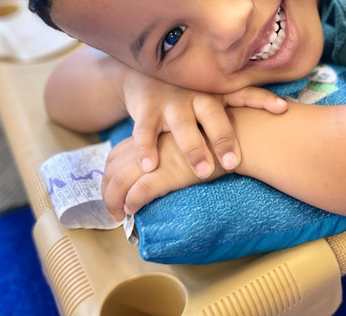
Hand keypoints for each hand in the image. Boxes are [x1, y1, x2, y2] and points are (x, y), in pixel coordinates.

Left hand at [102, 134, 219, 220]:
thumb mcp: (188, 133)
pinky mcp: (168, 172)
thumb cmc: (218, 138)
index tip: (112, 188)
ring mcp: (157, 157)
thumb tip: (160, 167)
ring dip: (113, 200)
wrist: (239, 136)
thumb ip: (170, 145)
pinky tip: (132, 210)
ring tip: (117, 215)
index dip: (110, 173)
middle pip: (112, 166)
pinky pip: (139, 191)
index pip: (117, 153)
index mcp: (154, 130)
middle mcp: (150, 142)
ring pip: (119, 180)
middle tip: (111, 207)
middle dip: (106, 189)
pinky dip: (131, 203)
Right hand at [121, 69, 287, 178]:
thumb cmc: (188, 90)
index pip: (244, 93)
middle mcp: (197, 95)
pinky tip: (150, 166)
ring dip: (193, 148)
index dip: (263, 99)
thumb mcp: (212, 94)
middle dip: (224, 138)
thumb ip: (237, 106)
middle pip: (213, 115)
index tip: (282, 109)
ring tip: (203, 172)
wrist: (142, 71)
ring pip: (183, 125)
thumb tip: (284, 116)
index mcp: (217, 92)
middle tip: (234, 163)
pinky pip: (145, 130)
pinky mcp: (147, 109)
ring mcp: (171, 101)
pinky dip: (146, 148)